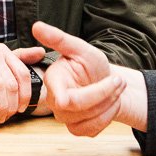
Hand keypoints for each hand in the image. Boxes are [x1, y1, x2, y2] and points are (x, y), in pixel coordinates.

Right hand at [32, 21, 146, 135]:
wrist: (104, 81)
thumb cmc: (90, 64)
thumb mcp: (80, 48)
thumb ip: (59, 39)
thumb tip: (36, 26)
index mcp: (53, 80)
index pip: (59, 95)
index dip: (71, 96)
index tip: (78, 94)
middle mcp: (55, 101)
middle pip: (79, 106)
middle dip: (104, 93)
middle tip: (120, 80)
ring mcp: (64, 118)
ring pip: (89, 118)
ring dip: (109, 103)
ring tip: (117, 87)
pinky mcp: (76, 129)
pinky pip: (93, 129)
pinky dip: (108, 116)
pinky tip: (110, 103)